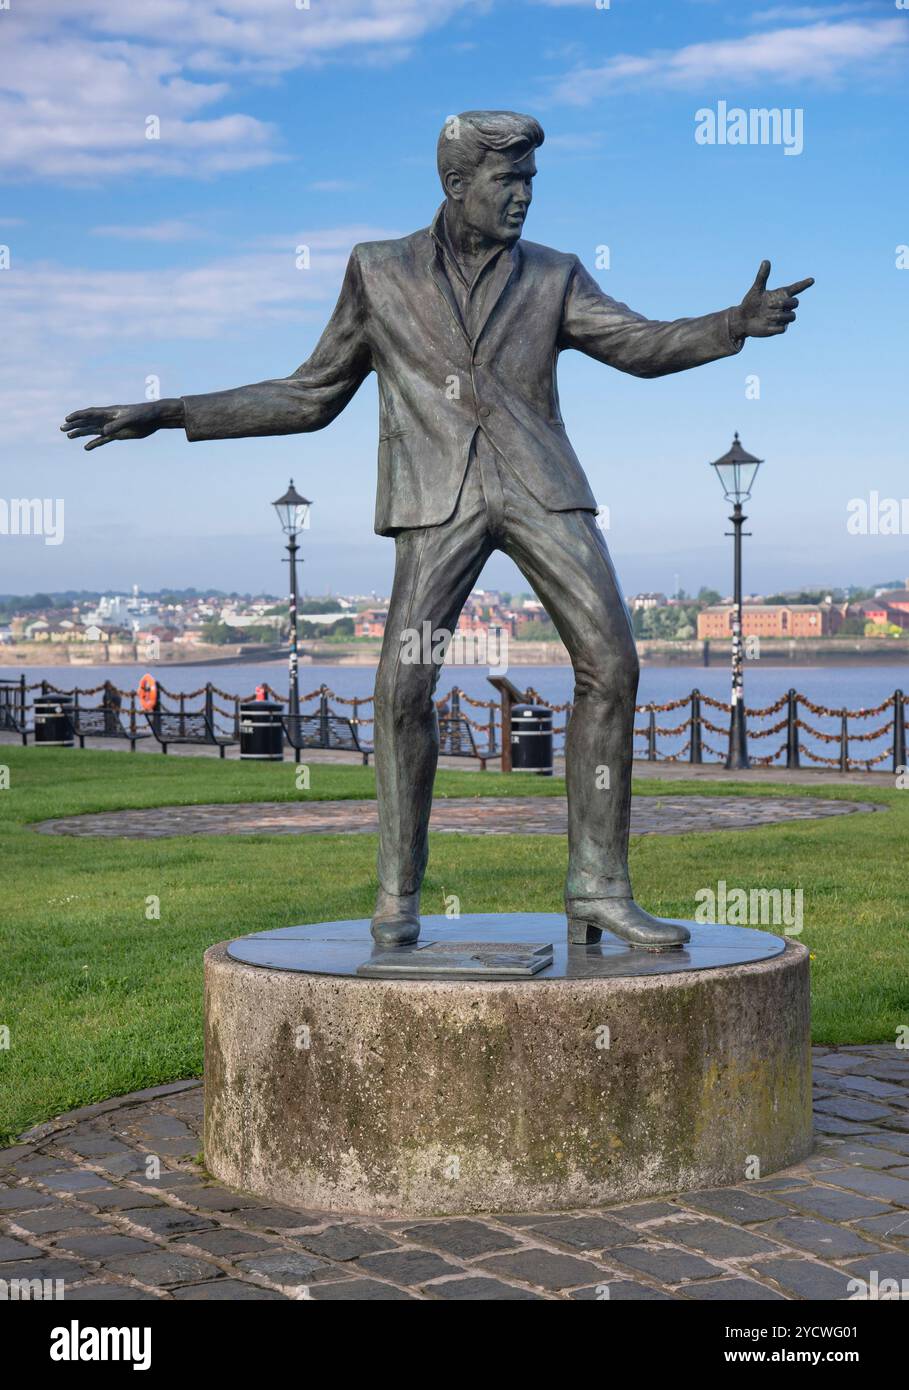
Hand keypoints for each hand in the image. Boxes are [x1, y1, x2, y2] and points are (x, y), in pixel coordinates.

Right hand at [60, 398, 183, 449]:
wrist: (154, 418)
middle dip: (75, 425)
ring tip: (68, 436)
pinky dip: (94, 443)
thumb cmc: (144, 414)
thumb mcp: (130, 419)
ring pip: (93, 430)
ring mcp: (112, 426)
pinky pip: (103, 440)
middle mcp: (108, 419)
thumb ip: (117, 425)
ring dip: (81, 433)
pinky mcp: (118, 434)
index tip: (67, 419)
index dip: (78, 416)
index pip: (90, 413)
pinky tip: (86, 448)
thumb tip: (104, 432)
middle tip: (62, 428)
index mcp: (109, 412)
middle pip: (88, 422)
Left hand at [733, 260, 813, 338]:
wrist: (743, 320)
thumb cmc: (750, 303)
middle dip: (785, 303)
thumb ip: (762, 276)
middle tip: (769, 304)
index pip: (796, 288)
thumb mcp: (756, 289)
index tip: (811, 280)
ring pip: (792, 317)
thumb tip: (766, 261)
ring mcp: (782, 318)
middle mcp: (783, 306)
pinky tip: (767, 324)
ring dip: (781, 316)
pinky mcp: (777, 329)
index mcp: (781, 295)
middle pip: (795, 303)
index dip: (803, 284)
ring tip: (767, 315)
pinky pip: (783, 329)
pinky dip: (776, 326)